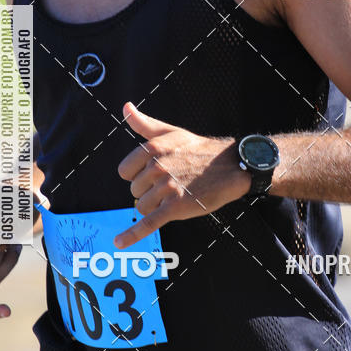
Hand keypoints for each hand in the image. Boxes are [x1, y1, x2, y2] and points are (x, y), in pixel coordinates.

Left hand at [115, 102, 250, 248]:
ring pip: (141, 206)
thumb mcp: (171, 132)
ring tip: (176, 195)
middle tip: (173, 183)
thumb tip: (125, 108)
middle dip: (149, 190)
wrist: (231, 167)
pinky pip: (148, 223)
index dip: (137, 175)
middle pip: (134, 190)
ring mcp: (166, 188)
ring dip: (155, 205)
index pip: (125, 171)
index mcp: (152, 148)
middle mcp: (156, 167)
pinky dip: (132, 234)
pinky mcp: (175, 208)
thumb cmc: (199, 150)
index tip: (154, 173)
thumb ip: (144, 123)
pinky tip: (119, 242)